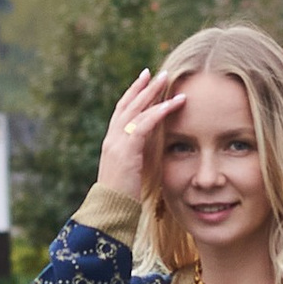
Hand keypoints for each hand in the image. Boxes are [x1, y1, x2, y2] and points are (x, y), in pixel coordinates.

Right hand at [96, 65, 190, 203]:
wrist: (111, 211)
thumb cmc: (123, 197)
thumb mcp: (131, 172)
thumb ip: (138, 157)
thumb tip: (152, 150)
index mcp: (112, 143)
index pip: (122, 112)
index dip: (133, 94)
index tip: (144, 79)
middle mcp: (112, 139)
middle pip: (128, 105)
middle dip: (142, 87)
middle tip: (156, 72)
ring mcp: (117, 143)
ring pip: (135, 110)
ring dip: (152, 93)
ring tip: (167, 79)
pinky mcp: (126, 151)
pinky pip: (144, 124)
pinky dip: (158, 111)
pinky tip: (172, 103)